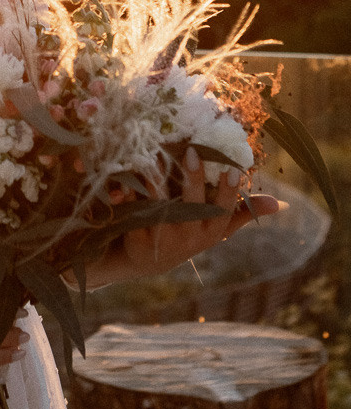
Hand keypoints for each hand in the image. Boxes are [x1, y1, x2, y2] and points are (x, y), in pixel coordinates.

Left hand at [81, 150, 283, 288]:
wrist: (149, 259)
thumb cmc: (189, 233)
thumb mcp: (217, 228)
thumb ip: (242, 212)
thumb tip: (280, 204)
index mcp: (211, 230)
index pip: (224, 210)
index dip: (229, 192)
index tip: (233, 169)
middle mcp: (189, 235)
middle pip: (192, 206)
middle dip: (193, 179)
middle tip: (191, 150)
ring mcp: (163, 236)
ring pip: (161, 205)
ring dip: (158, 180)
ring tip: (156, 155)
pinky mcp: (138, 235)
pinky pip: (134, 210)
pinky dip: (130, 192)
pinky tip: (127, 174)